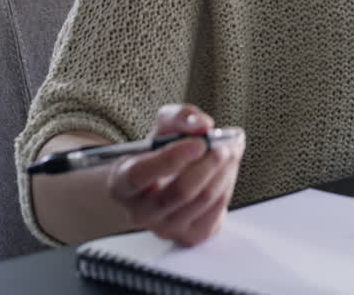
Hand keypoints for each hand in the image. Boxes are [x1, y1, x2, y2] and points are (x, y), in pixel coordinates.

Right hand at [106, 103, 245, 245]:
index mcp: (122, 184)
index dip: (172, 158)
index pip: (141, 175)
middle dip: (208, 164)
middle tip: (224, 144)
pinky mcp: (190, 236)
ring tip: (231, 148)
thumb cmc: (159, 152)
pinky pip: (217, 210)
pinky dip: (228, 183)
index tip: (199, 142)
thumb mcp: (164, 126)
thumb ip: (181, 117)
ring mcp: (165, 228)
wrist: (163, 182)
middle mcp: (139, 212)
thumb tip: (202, 125)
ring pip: (204, 199)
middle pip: (180, 192)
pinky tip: (228, 166)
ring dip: (225, 170)